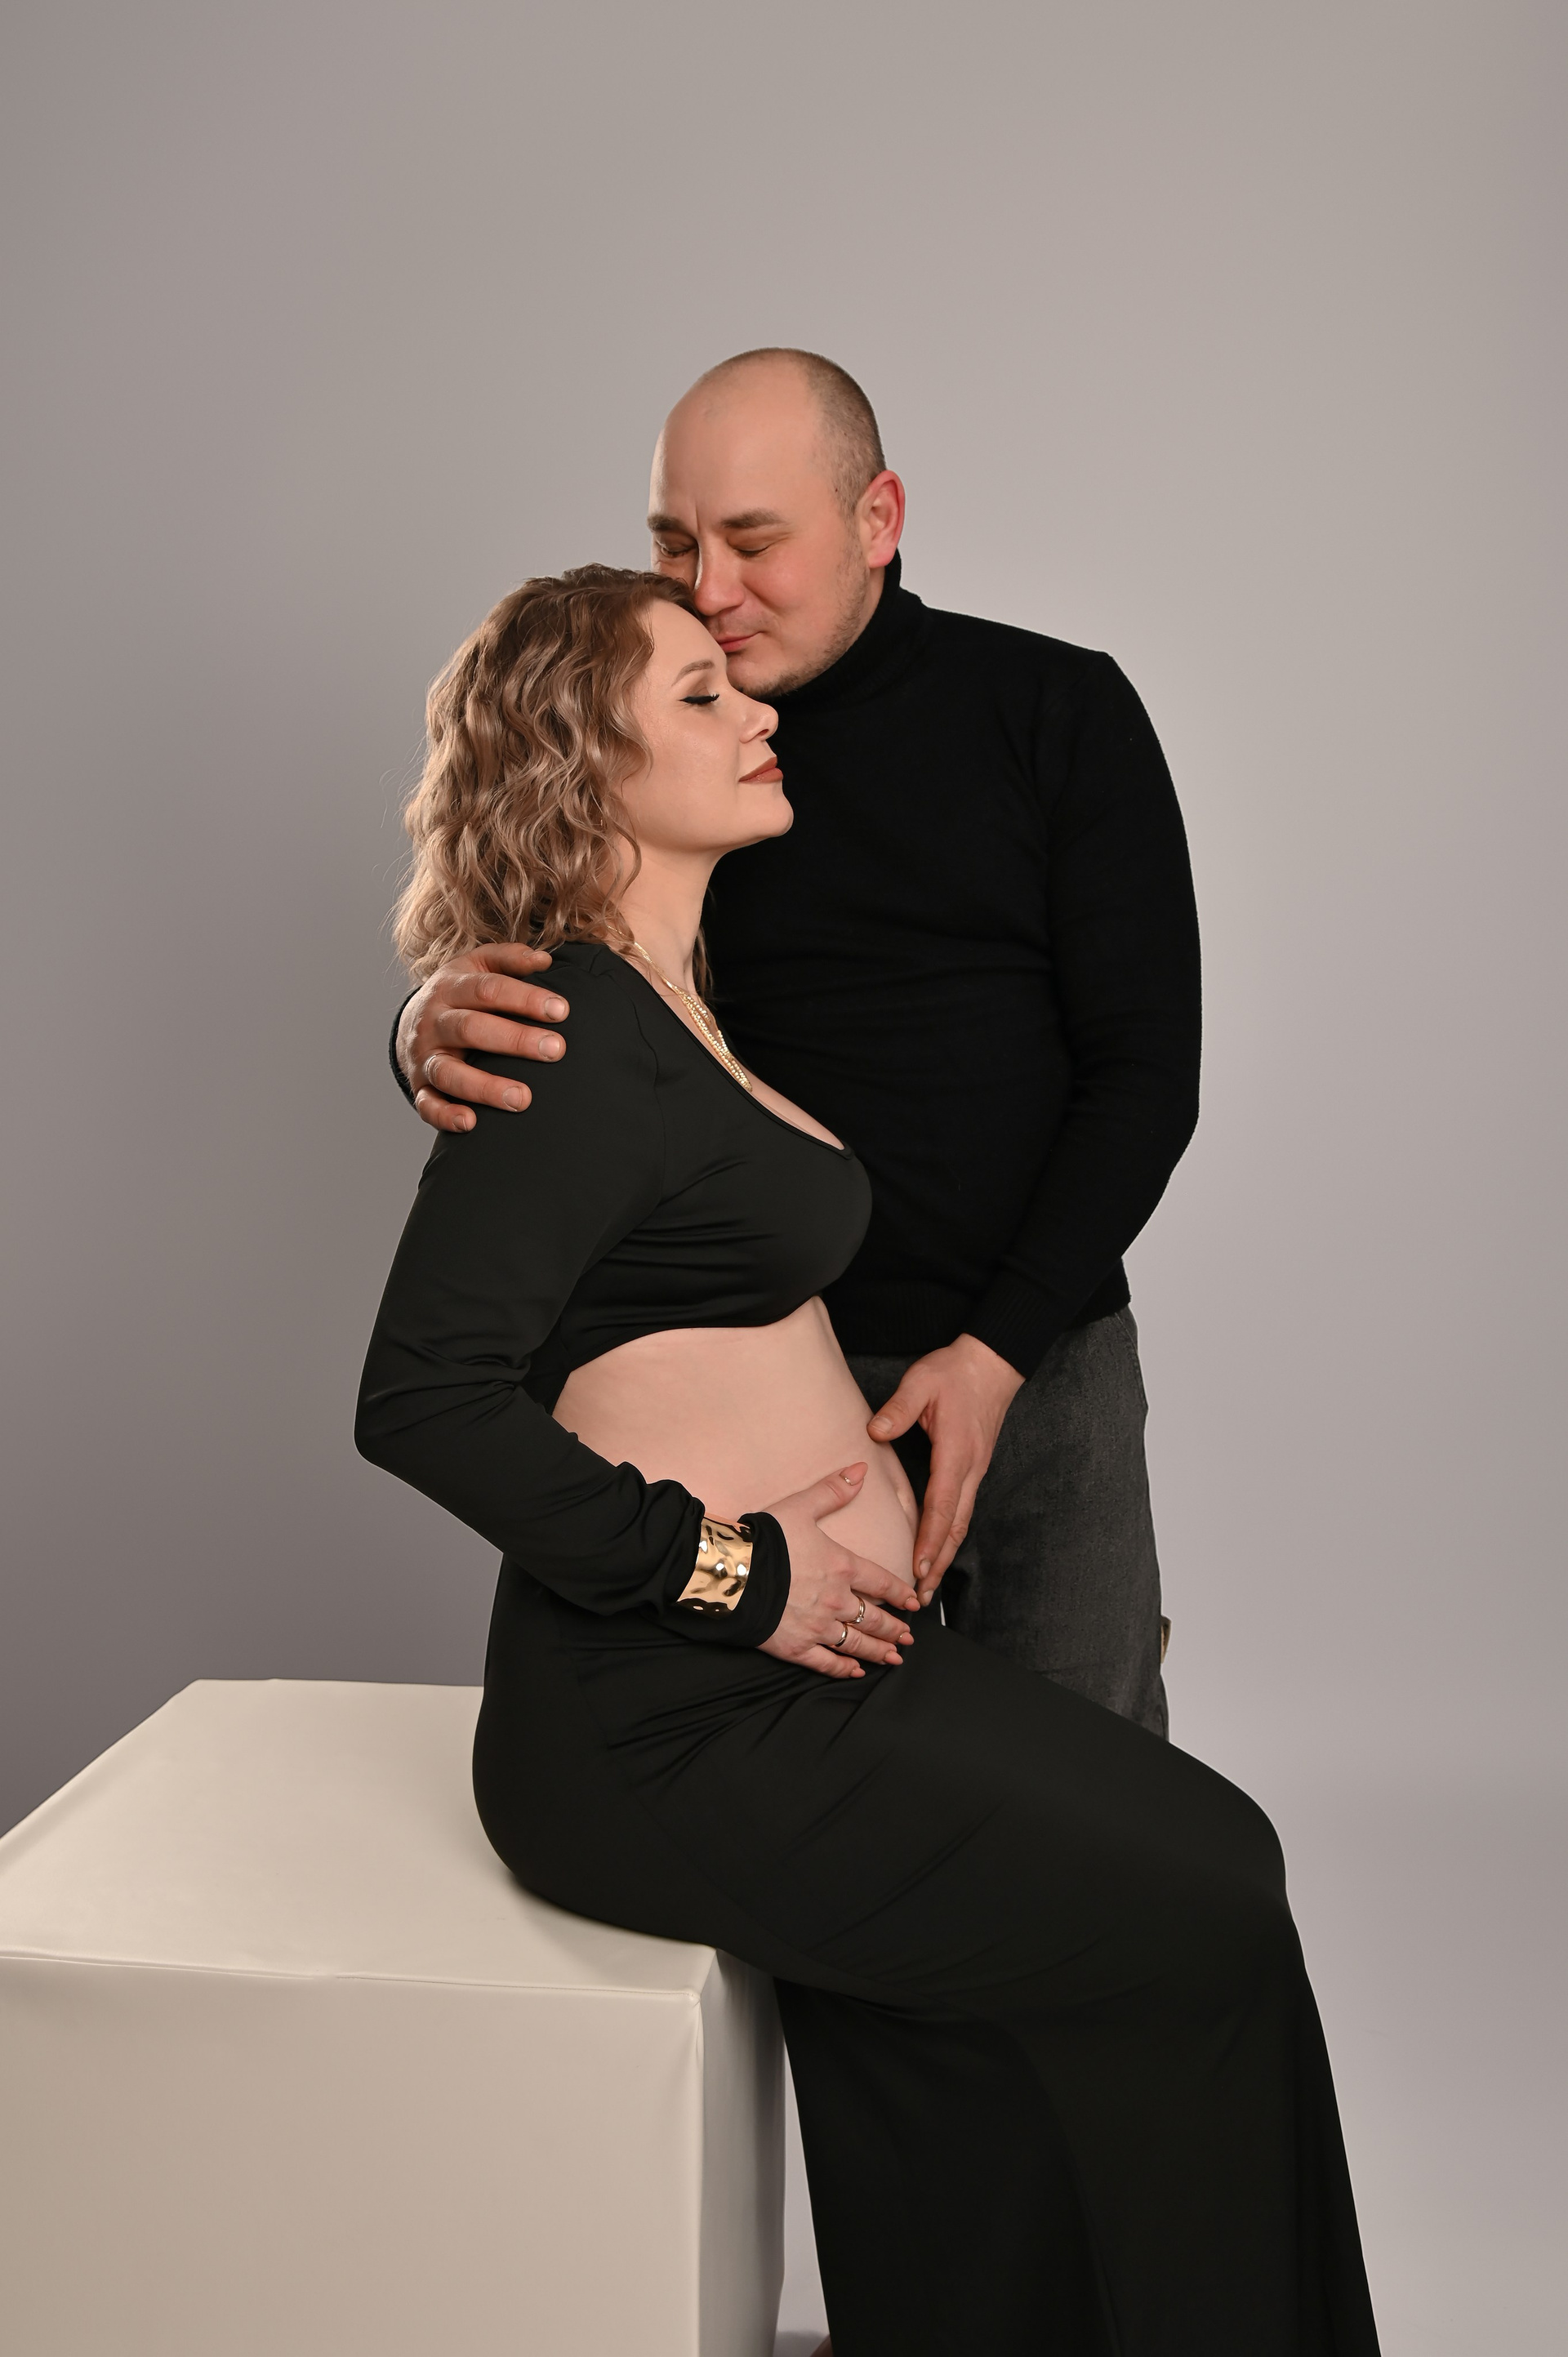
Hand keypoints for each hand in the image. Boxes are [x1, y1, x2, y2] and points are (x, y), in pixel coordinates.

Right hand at [396, 944, 571, 1132]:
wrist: (413, 1022)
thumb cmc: (462, 994)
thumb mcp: (478, 967)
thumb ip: (509, 959)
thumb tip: (544, 960)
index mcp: (450, 987)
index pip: (488, 989)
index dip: (525, 998)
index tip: (561, 1010)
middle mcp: (433, 1021)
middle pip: (471, 1028)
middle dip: (515, 1040)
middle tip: (556, 1050)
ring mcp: (424, 1056)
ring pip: (449, 1072)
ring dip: (485, 1087)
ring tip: (523, 1099)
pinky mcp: (420, 1086)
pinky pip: (427, 1104)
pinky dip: (445, 1115)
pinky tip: (471, 1124)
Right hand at [758, 1465, 917, 1679]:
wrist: (731, 1572)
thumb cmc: (766, 1539)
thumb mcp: (802, 1507)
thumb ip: (834, 1490)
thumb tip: (861, 1469)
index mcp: (842, 1567)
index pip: (882, 1582)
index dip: (901, 1593)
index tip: (913, 1602)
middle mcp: (837, 1600)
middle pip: (875, 1618)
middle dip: (895, 1629)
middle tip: (908, 1637)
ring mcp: (818, 1627)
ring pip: (857, 1643)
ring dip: (878, 1651)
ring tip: (893, 1657)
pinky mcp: (797, 1647)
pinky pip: (827, 1663)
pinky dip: (844, 1669)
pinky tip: (855, 1672)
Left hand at [867, 1335, 1023, 1606]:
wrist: (992, 1364)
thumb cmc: (955, 1372)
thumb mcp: (922, 1382)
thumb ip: (898, 1409)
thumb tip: (875, 1432)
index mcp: (956, 1452)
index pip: (942, 1505)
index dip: (930, 1540)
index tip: (919, 1567)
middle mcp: (970, 1469)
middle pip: (955, 1527)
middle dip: (939, 1563)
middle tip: (923, 1595)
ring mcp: (974, 1471)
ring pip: (961, 1522)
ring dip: (945, 1554)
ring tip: (929, 1583)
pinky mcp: (973, 1468)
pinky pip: (962, 1509)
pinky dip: (950, 1535)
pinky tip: (937, 1548)